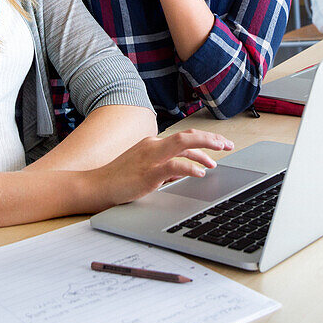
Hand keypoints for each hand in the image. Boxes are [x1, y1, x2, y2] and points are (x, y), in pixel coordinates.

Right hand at [91, 129, 233, 206]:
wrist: (94, 187)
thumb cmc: (118, 181)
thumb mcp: (146, 171)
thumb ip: (166, 169)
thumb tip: (187, 172)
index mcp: (153, 145)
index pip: (185, 139)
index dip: (205, 142)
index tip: (220, 146)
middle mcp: (153, 146)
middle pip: (188, 136)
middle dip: (211, 140)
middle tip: (228, 146)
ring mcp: (150, 158)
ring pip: (183, 143)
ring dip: (205, 148)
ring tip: (219, 158)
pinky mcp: (147, 173)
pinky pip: (173, 166)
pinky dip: (190, 167)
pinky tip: (201, 173)